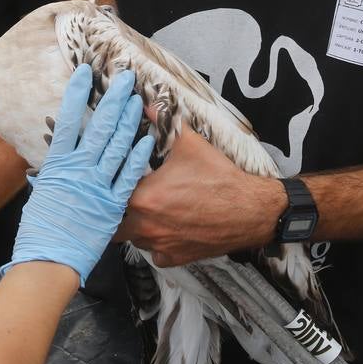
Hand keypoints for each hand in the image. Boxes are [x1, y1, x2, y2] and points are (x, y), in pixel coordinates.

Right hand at [3, 65, 153, 285]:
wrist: (49, 261)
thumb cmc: (40, 232)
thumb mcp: (39, 197)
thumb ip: (48, 178)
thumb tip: (45, 167)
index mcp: (56, 165)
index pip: (67, 121)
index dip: (76, 95)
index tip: (84, 73)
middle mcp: (78, 170)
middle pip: (99, 126)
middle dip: (112, 100)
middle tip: (124, 79)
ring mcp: (96, 185)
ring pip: (117, 145)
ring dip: (129, 120)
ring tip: (137, 100)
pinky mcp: (113, 204)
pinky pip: (129, 175)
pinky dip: (139, 155)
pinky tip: (147, 138)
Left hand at [117, 119, 282, 266]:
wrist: (250, 210)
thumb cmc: (219, 178)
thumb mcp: (189, 143)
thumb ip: (163, 123)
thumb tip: (148, 104)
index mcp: (142, 197)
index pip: (112, 190)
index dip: (114, 183)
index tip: (120, 178)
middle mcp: (145, 225)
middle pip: (115, 220)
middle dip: (118, 208)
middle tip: (130, 196)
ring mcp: (158, 245)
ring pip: (133, 238)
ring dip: (137, 225)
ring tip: (151, 210)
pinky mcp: (173, 259)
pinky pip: (155, 253)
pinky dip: (158, 242)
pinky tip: (168, 228)